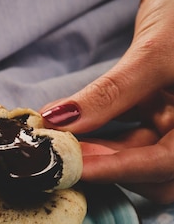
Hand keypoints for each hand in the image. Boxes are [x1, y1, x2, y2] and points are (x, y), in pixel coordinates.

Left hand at [40, 0, 173, 202]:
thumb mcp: (155, 52)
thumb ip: (110, 93)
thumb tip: (60, 121)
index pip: (166, 163)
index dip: (119, 169)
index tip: (74, 168)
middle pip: (154, 170)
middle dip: (108, 163)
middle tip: (63, 153)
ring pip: (140, 153)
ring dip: (102, 149)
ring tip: (63, 137)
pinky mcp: (165, 110)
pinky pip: (135, 132)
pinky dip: (106, 129)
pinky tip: (75, 123)